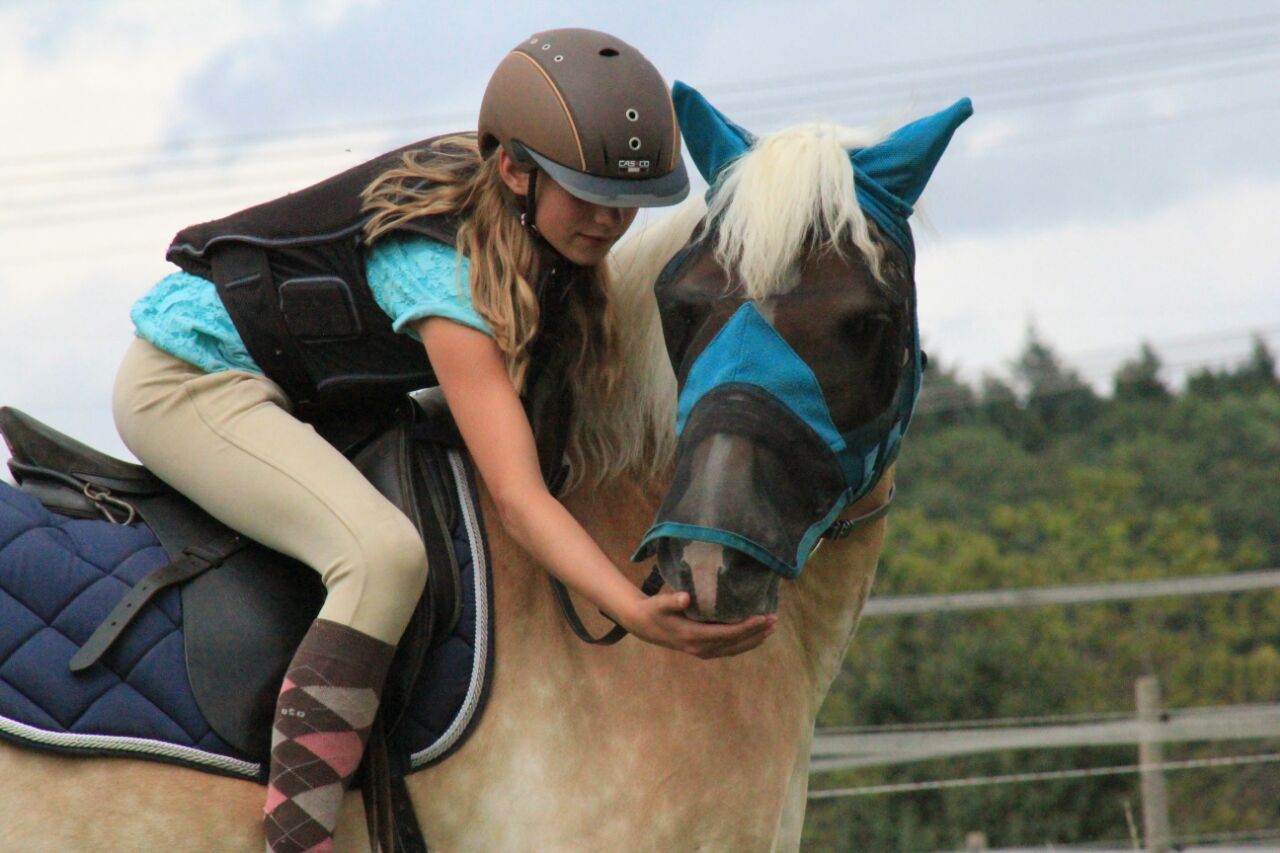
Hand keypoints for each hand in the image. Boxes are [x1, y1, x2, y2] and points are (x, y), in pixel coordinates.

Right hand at [617, 591, 776, 658]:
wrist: (643, 626)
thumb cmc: (653, 610)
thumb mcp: (659, 603)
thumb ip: (672, 600)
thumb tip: (685, 598)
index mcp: (693, 636)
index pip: (727, 633)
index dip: (747, 627)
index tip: (763, 618)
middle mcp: (701, 648)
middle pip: (735, 643)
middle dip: (756, 633)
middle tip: (774, 621)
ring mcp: (702, 652)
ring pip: (734, 649)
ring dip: (753, 640)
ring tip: (770, 629)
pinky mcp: (702, 650)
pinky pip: (728, 650)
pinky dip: (743, 644)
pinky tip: (754, 637)